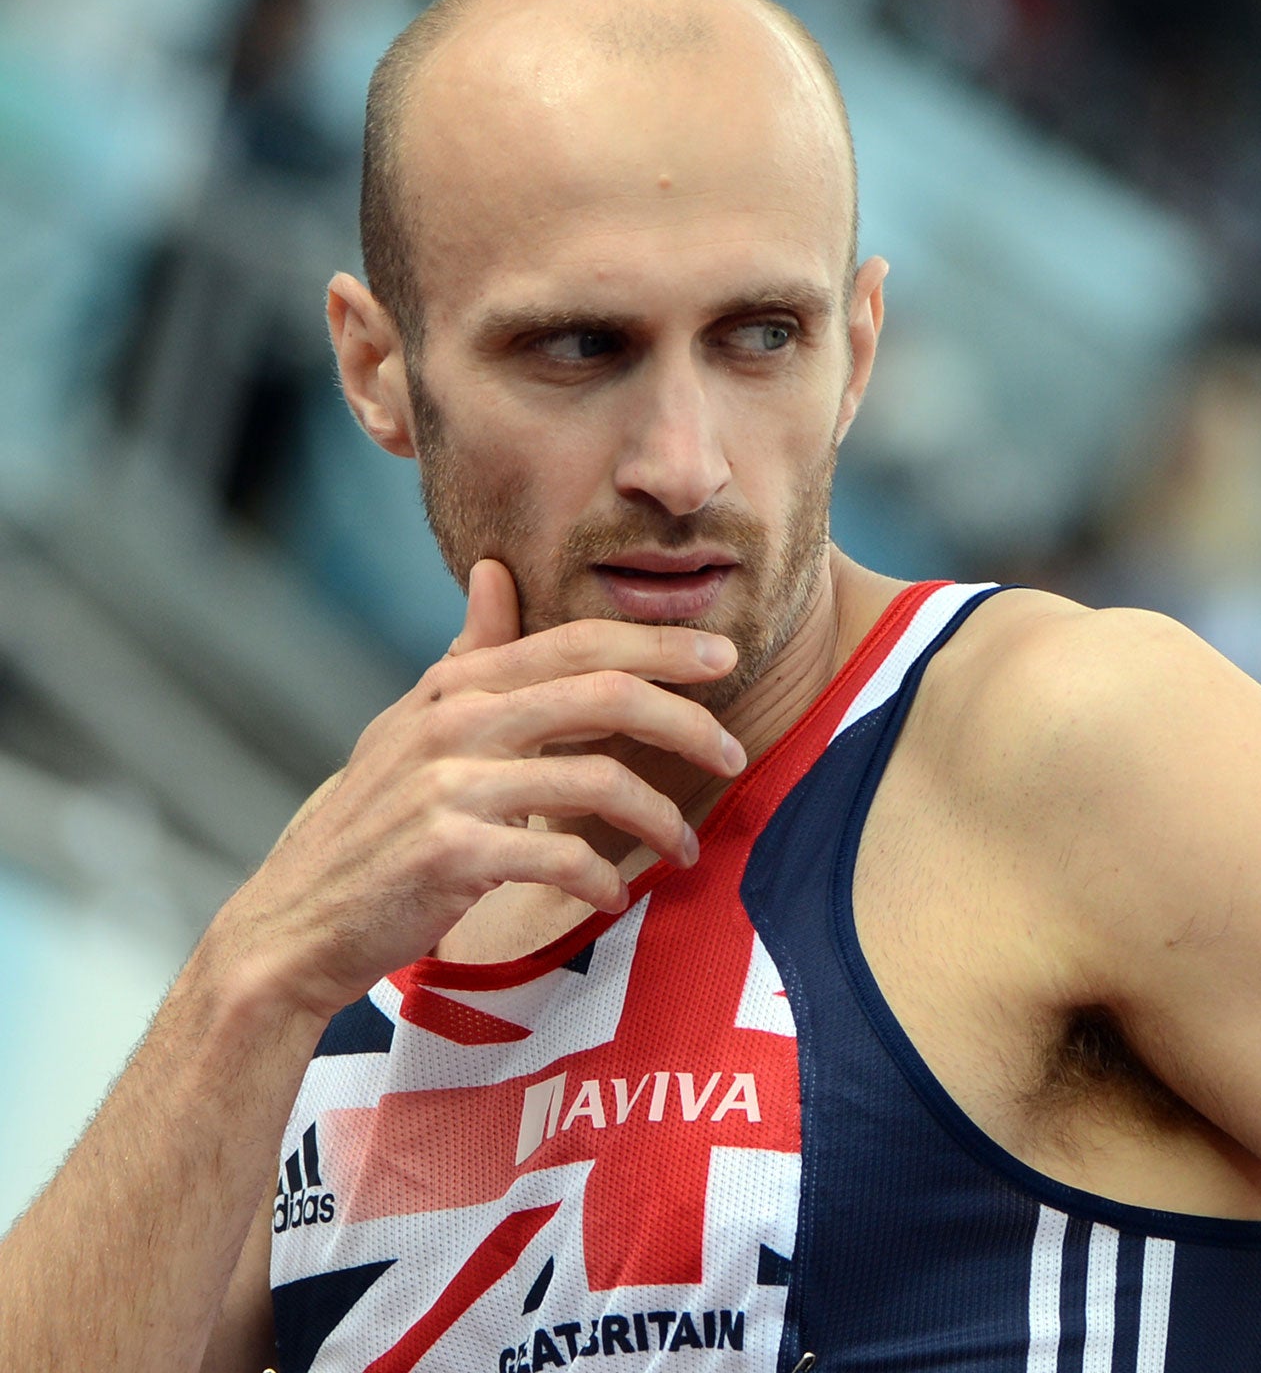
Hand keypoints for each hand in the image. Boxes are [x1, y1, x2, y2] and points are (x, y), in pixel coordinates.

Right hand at [206, 560, 743, 1023]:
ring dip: (659, 818)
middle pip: (606, 695)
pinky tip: (614, 895)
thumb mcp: (412, 725)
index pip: (579, 642)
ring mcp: (449, 786)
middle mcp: (454, 722)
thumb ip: (469, 655)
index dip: (660, 643)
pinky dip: (602, 878)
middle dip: (686, 720)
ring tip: (684, 846)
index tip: (723, 654)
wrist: (295, 921)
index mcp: (456, 686)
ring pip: (598, 780)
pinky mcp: (452, 853)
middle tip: (734, 750)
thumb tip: (495, 572)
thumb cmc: (373, 822)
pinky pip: (563, 854)